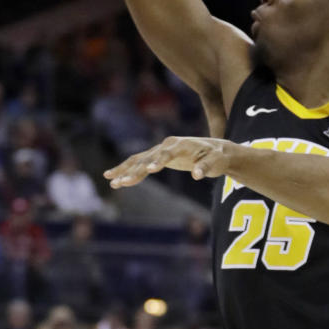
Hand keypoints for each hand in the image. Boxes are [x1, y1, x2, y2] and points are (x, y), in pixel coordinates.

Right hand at [104, 136, 231, 187]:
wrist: (217, 150)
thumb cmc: (218, 156)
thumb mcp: (217, 161)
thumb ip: (207, 167)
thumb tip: (198, 175)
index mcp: (181, 144)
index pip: (166, 154)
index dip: (158, 161)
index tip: (149, 171)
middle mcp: (167, 145)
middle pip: (147, 158)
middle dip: (134, 171)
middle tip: (121, 183)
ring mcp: (161, 150)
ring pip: (138, 160)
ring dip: (125, 171)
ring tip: (111, 181)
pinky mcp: (158, 157)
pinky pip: (139, 163)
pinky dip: (127, 170)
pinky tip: (114, 179)